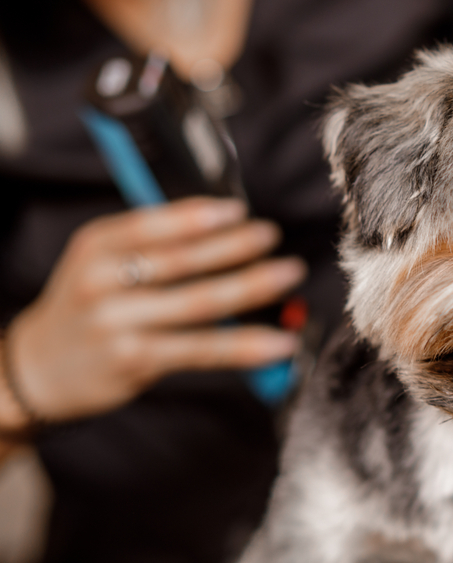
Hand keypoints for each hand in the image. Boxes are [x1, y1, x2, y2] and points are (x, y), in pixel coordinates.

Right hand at [0, 197, 305, 427]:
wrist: (39, 369)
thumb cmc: (89, 304)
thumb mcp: (100, 260)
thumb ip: (151, 241)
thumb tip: (226, 222)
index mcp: (96, 245)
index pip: (152, 223)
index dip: (198, 215)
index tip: (238, 209)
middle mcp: (102, 282)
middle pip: (183, 260)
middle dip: (236, 245)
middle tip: (270, 235)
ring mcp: (118, 324)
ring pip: (200, 302)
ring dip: (252, 286)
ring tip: (288, 273)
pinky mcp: (136, 361)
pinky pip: (202, 349)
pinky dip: (245, 344)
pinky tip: (280, 341)